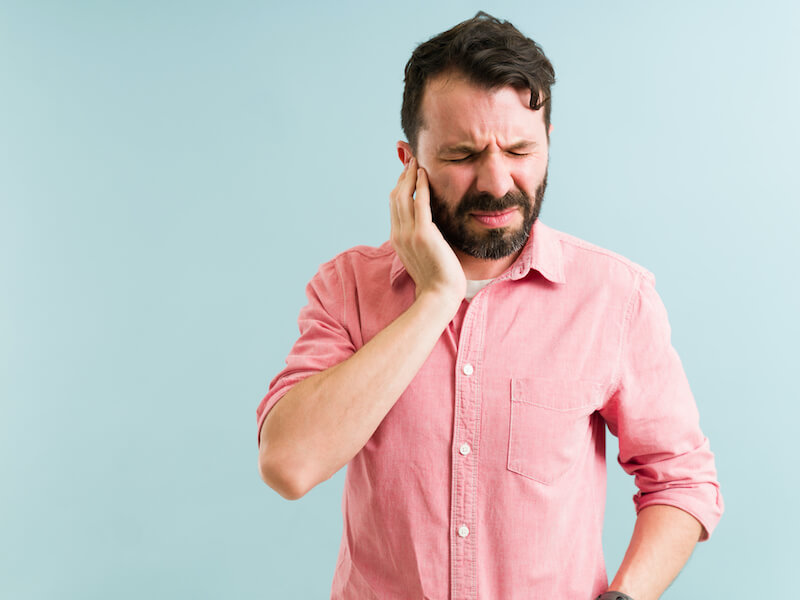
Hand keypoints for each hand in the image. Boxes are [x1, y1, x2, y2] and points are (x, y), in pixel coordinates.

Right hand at [389, 157, 465, 305]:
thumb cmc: (436, 278)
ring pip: (403, 196)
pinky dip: (420, 186)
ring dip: (409, 176)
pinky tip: (424, 174)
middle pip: (395, 197)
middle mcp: (398, 233)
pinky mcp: (422, 233)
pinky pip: (419, 202)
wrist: (439, 295)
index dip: (399, 186)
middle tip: (410, 160)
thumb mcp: (423, 255)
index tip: (407, 173)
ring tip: (416, 162)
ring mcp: (408, 233)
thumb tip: (427, 226)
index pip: (394, 206)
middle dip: (402, 176)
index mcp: (397, 238)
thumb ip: (421, 238)